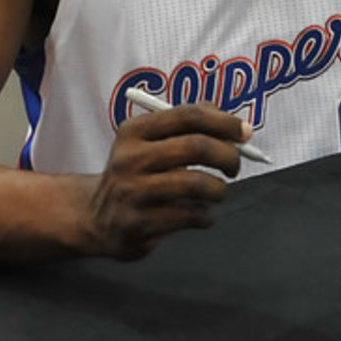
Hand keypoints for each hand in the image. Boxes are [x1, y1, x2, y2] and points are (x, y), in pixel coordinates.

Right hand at [80, 101, 247, 259]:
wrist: (96, 218)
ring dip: (219, 189)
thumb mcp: (149, 142)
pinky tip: (202, 214)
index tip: (244, 132)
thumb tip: (236, 126)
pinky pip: (190, 215)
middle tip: (235, 166)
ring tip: (218, 192)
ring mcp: (131, 192)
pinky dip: (206, 215)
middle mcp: (129, 158)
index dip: (223, 122)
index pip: (188, 115)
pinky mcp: (138, 224)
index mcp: (134, 130)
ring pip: (196, 183)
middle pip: (195, 147)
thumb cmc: (137, 174)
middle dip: (227, 155)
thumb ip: (188, 126)